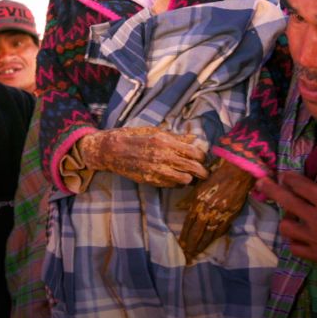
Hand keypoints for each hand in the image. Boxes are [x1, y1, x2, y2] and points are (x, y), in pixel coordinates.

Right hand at [77, 126, 208, 186]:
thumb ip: (176, 137)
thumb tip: (194, 138)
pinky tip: (175, 177)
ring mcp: (157, 171)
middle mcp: (163, 157)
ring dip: (189, 178)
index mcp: (165, 142)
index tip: (202, 157)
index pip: (194, 152)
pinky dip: (177, 183)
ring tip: (188, 174)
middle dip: (203, 171)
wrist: (112, 150)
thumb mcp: (155, 131)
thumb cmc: (133, 137)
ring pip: (185, 180)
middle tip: (204, 172)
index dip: (202, 156)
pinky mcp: (151, 180)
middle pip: (193, 168)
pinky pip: (172, 185)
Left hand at [177, 159, 254, 262]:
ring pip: (209, 234)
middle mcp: (208, 209)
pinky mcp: (231, 215)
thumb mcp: (199, 184)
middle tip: (187, 256)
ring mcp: (220, 213)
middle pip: (198, 232)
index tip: (180, 245)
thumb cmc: (217, 175)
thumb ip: (189, 198)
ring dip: (202, 245)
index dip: (185, 235)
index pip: (189, 222)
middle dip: (192, 245)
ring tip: (196, 254)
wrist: (238, 171)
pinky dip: (215, 238)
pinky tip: (210, 243)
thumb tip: (178, 208)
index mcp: (199, 201)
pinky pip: (221, 230)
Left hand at [254, 144, 316, 282]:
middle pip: (285, 201)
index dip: (289, 178)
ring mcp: (313, 238)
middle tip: (260, 182)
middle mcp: (314, 217)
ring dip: (286, 218)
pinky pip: (295, 248)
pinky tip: (298, 237)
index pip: (298, 185)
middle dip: (271, 189)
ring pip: (286, 226)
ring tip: (289, 214)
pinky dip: (294, 242)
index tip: (283, 175)